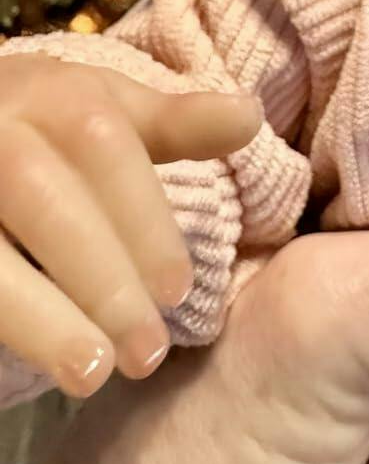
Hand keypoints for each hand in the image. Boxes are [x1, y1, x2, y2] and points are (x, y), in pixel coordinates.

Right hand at [0, 55, 260, 393]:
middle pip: (42, 197)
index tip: (179, 290)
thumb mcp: (101, 109)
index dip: (142, 217)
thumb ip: (173, 124)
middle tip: (149, 353)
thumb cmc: (37, 123)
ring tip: (94, 374)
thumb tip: (250, 116)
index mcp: (44, 89)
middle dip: (101, 278)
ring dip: (39, 315)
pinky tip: (20, 365)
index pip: (100, 142)